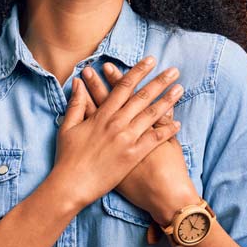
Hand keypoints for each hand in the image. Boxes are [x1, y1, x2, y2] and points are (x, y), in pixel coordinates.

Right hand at [51, 55, 184, 210]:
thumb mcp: (67, 127)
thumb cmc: (67, 158)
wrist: (71, 185)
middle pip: (142, 97)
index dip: (138, 72)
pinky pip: (154, 140)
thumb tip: (78, 83)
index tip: (150, 61)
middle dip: (159, 81)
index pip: (123, 87)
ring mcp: (126, 139)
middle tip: (174, 70)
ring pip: (151, 115)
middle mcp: (116, 124)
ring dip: (167, 100)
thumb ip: (75, 103)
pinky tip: (177, 122)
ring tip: (180, 89)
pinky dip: (166, 130)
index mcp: (101, 115)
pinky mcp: (133, 156)